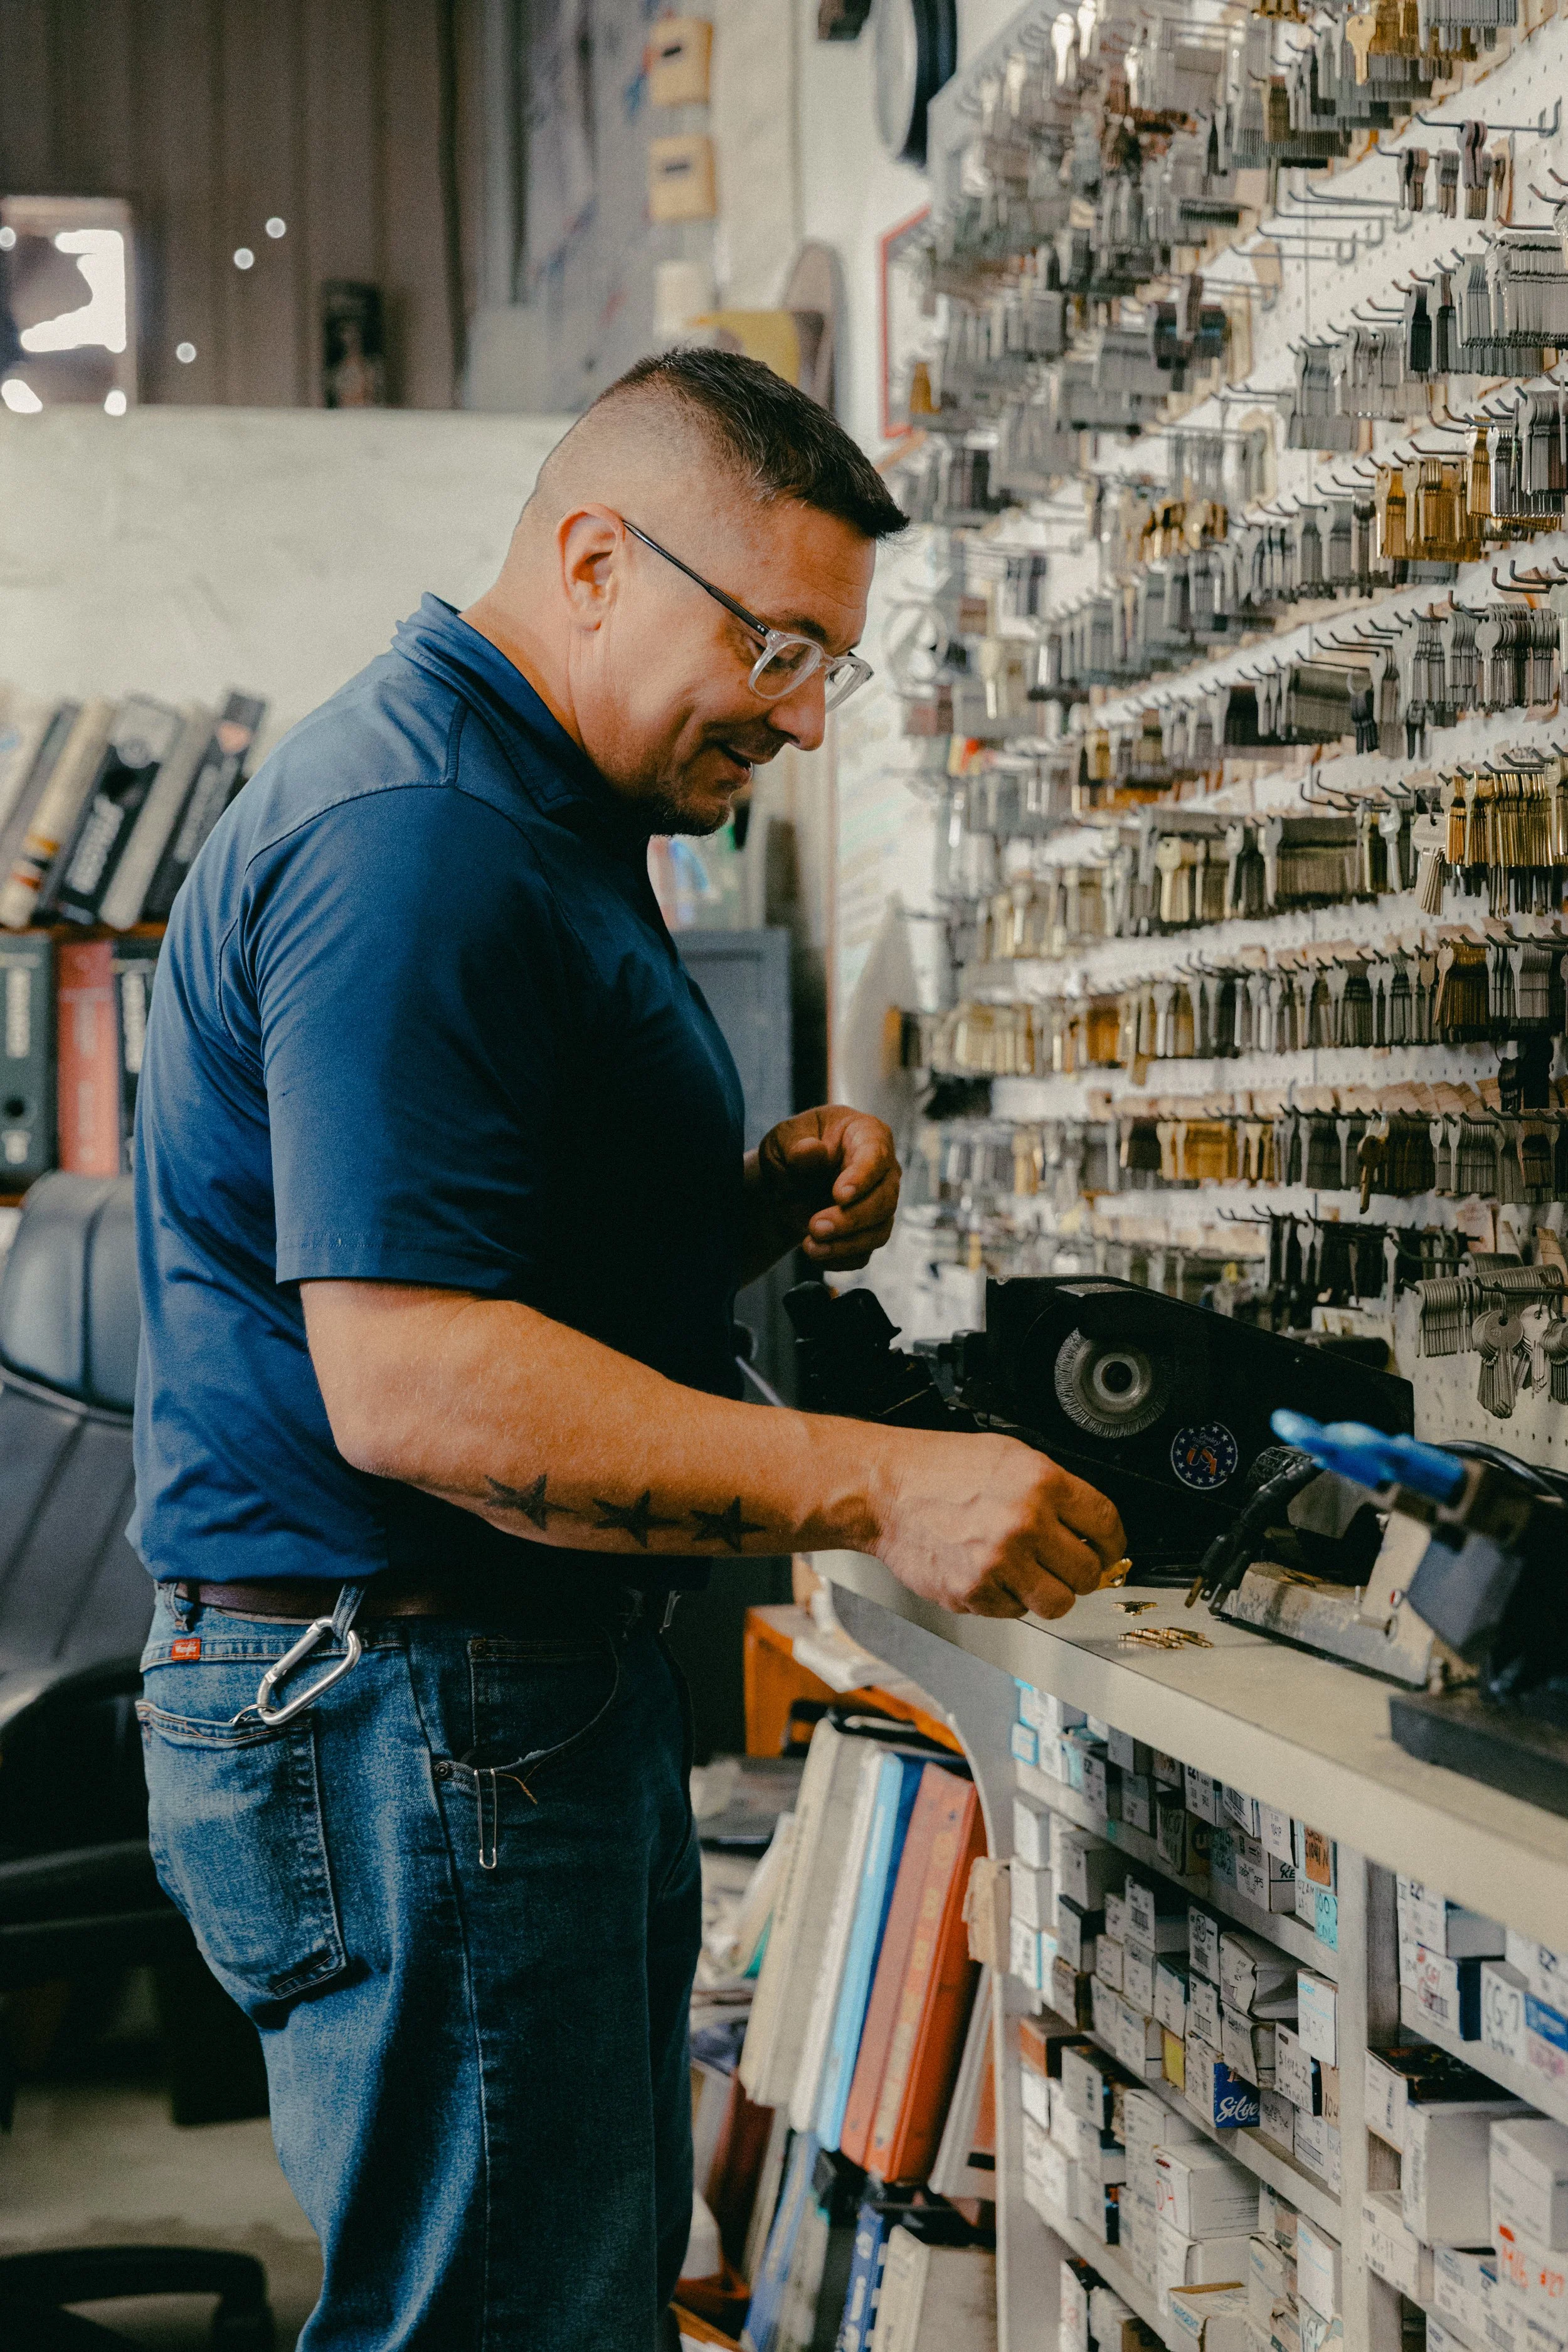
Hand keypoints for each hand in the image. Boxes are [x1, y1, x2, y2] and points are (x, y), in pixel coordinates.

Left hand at [751, 1104, 899, 1270]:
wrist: (784, 1181)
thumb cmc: (792, 1149)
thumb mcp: (784, 1139)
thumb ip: (797, 1144)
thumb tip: (813, 1152)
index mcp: (866, 1135)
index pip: (876, 1155)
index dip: (862, 1177)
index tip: (840, 1195)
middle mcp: (882, 1171)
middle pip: (884, 1200)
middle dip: (851, 1219)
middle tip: (816, 1227)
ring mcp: (879, 1204)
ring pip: (878, 1231)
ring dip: (846, 1245)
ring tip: (810, 1247)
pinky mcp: (867, 1232)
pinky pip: (864, 1253)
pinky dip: (840, 1259)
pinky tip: (817, 1254)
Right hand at [872, 1428, 1125, 1620]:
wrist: (884, 1490)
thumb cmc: (939, 1469)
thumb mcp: (1009, 1457)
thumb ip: (1053, 1490)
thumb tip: (1089, 1527)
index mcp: (1041, 1482)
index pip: (1106, 1525)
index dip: (1112, 1544)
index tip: (1107, 1551)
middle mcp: (1025, 1523)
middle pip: (1088, 1572)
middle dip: (1082, 1572)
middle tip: (1066, 1566)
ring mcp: (1000, 1562)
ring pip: (1059, 1603)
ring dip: (1051, 1594)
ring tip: (1032, 1576)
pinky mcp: (975, 1592)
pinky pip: (1016, 1613)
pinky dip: (1009, 1599)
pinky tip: (992, 1574)